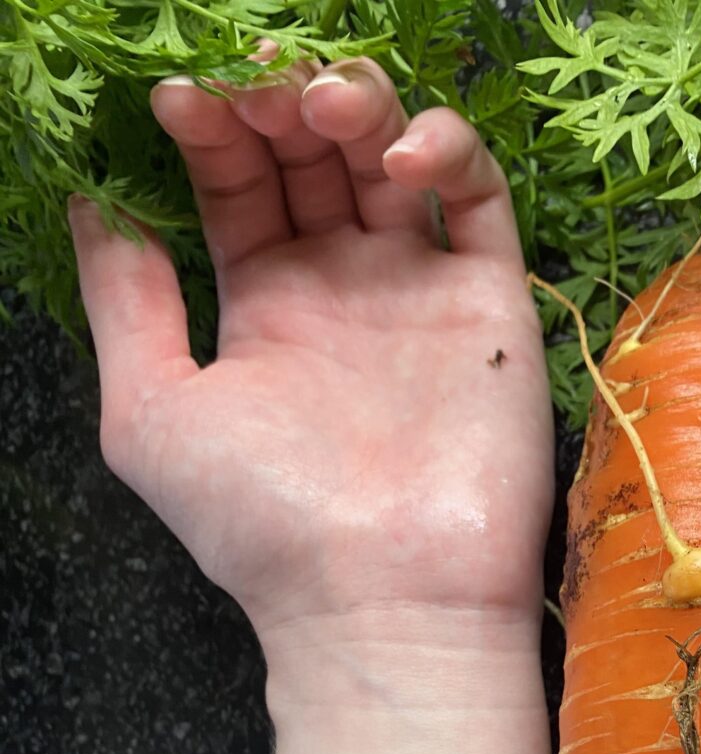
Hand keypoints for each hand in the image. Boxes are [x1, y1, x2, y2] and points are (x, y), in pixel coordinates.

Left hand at [68, 55, 553, 701]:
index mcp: (263, 304)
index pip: (234, 180)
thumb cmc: (261, 526)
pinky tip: (400, 159)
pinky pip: (480, 199)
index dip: (208, 125)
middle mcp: (341, 286)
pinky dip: (448, 151)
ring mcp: (417, 289)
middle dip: (276, 99)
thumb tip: (91, 200)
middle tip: (253, 83)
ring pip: (392, 155)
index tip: (178, 96)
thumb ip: (124, 299)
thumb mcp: (151, 414)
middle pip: (311, 152)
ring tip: (317, 103)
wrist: (383, 601)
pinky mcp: (488, 303)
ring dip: (356, 103)